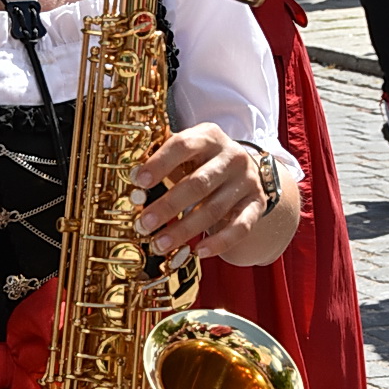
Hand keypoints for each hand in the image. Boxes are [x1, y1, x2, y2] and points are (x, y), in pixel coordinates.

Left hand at [132, 122, 269, 260]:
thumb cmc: (201, 162)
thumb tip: (130, 180)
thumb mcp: (186, 153)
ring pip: (214, 210)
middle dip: (168, 206)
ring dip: (185, 230)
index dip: (159, 163)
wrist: (243, 169)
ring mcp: (247, 181)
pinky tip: (198, 251)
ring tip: (160, 244)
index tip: (138, 181)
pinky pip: (240, 227)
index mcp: (208, 136)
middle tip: (144, 224)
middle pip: (198, 183)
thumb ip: (162, 161)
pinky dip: (219, 242)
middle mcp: (232, 156)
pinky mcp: (257, 204)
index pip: (183, 146)